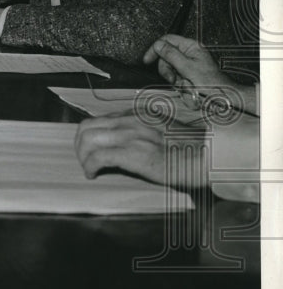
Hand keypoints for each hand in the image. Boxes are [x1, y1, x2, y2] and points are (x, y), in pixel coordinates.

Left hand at [74, 113, 208, 188]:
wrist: (210, 155)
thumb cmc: (191, 148)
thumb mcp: (161, 130)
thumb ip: (141, 131)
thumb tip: (121, 144)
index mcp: (136, 114)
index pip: (99, 120)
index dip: (89, 137)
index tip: (90, 150)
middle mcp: (131, 120)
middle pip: (86, 127)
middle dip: (79, 146)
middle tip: (85, 161)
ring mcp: (132, 135)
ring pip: (88, 140)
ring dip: (82, 157)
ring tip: (89, 169)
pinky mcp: (134, 153)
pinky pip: (99, 157)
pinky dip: (90, 166)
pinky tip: (93, 174)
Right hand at [144, 34, 257, 115]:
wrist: (221, 97)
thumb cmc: (211, 82)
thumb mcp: (187, 67)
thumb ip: (171, 54)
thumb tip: (158, 45)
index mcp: (191, 46)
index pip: (166, 40)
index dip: (155, 50)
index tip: (147, 60)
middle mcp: (189, 53)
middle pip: (165, 56)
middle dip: (166, 69)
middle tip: (172, 77)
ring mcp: (188, 63)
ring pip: (169, 68)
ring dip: (173, 78)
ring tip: (183, 84)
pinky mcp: (187, 73)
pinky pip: (174, 76)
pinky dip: (177, 82)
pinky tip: (185, 86)